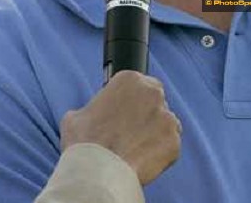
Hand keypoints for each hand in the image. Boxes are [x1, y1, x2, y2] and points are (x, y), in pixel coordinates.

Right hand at [61, 70, 181, 184]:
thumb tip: (93, 115)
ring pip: (165, 122)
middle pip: (155, 99)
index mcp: (130, 79)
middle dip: (147, 113)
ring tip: (136, 149)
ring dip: (155, 132)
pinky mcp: (174, 139)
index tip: (125, 114)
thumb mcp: (77, 114)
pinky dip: (161, 152)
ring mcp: (166, 115)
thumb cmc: (84, 142)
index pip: (139, 85)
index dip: (132, 101)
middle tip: (133, 131)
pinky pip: (170, 144)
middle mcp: (152, 92)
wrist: (98, 171)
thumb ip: (93, 108)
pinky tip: (143, 159)